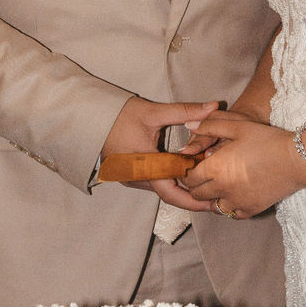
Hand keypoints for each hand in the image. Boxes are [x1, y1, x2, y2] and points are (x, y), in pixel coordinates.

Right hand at [102, 97, 219, 207]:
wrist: (90, 117)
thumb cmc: (119, 114)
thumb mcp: (154, 112)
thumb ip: (186, 111)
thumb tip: (214, 106)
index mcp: (142, 165)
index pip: (172, 192)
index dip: (194, 199)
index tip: (214, 200)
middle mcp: (135, 178)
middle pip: (168, 193)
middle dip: (192, 195)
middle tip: (215, 196)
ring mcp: (130, 179)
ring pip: (161, 189)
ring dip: (180, 187)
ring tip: (204, 183)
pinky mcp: (128, 176)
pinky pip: (152, 183)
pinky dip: (168, 181)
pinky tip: (183, 174)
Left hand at [181, 111, 305, 217]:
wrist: (297, 160)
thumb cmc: (267, 140)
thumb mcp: (238, 126)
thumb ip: (210, 125)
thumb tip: (189, 125)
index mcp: (216, 167)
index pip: (189, 178)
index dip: (188, 173)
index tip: (194, 167)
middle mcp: (222, 188)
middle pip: (197, 195)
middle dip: (197, 186)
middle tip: (205, 176)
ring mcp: (237, 202)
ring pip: (213, 207)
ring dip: (212, 198)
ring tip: (220, 186)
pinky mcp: (251, 210)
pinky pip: (232, 214)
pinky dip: (229, 207)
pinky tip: (234, 195)